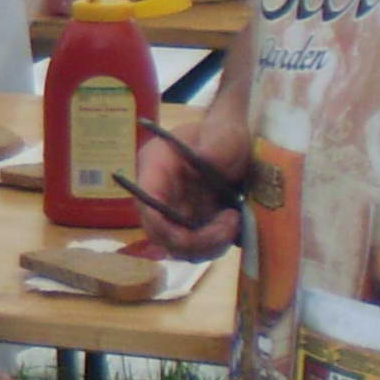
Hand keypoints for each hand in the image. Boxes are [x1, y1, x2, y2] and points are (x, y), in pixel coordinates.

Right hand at [133, 109, 247, 256]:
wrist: (233, 143)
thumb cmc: (224, 134)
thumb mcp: (225, 133)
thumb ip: (216, 142)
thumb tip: (206, 158)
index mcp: (155, 168)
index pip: (147, 205)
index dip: (166, 228)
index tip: (201, 233)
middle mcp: (156, 194)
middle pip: (159, 233)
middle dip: (195, 241)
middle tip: (230, 225)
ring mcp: (170, 211)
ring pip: (176, 246)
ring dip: (207, 246)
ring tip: (233, 222)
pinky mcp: (186, 223)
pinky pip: (191, 247)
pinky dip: (211, 246)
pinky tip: (230, 226)